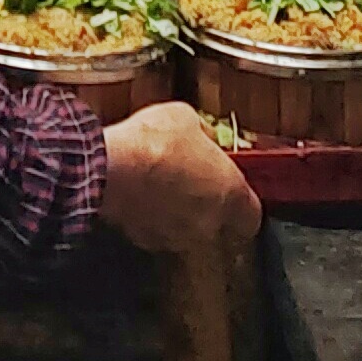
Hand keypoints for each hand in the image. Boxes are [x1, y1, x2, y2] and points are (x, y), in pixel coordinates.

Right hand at [99, 99, 261, 252]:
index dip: (242, 204)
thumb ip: (205, 134)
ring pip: (187, 231)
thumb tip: (207, 139)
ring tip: (159, 189)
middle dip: (207, 207)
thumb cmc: (154, 141)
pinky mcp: (147, 242)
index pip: (252, 216)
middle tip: (189, 182)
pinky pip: (157, 233)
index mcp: (230, 192)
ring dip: (179, 215)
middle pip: (218, 225)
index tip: (232, 191)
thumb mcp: (187, 118)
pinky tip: (138, 198)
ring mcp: (178, 237)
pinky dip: (151, 220)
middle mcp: (209, 223)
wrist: (110, 168)